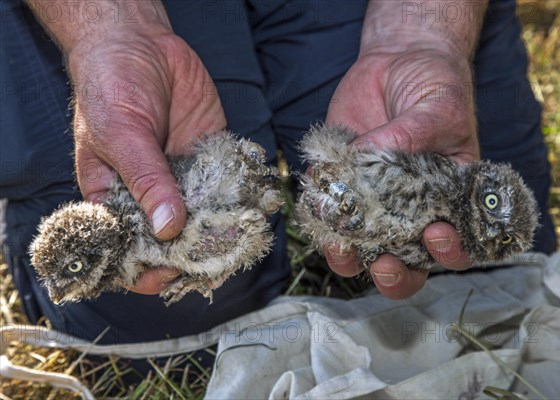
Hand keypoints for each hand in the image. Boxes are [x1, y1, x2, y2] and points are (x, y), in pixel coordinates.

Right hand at [66, 21, 225, 293]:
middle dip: (195, 254)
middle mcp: (152, 197)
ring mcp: (183, 180)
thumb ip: (145, 181)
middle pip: (174, 242)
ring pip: (206, 218)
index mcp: (117, 200)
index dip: (147, 270)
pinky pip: (227, 186)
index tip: (169, 275)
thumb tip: (167, 228)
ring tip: (241, 237)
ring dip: (223, 231)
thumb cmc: (110, 89)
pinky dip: (240, 197)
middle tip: (217, 258)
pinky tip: (254, 206)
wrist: (140, 46)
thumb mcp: (120, 136)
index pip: (130, 249)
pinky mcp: (210, 159)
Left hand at [325, 47, 479, 298]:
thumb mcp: (437, 107)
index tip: (435, 234)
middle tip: (385, 263)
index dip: (448, 253)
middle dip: (396, 274)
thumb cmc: (436, 85)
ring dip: (350, 257)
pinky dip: (319, 213)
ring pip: (362, 247)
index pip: (456, 242)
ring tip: (340, 247)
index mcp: (450, 198)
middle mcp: (413, 209)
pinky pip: (328, 210)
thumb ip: (411, 137)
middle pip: (407, 260)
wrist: (400, 60)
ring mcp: (375, 200)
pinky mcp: (343, 183)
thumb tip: (368, 160)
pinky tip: (316, 200)